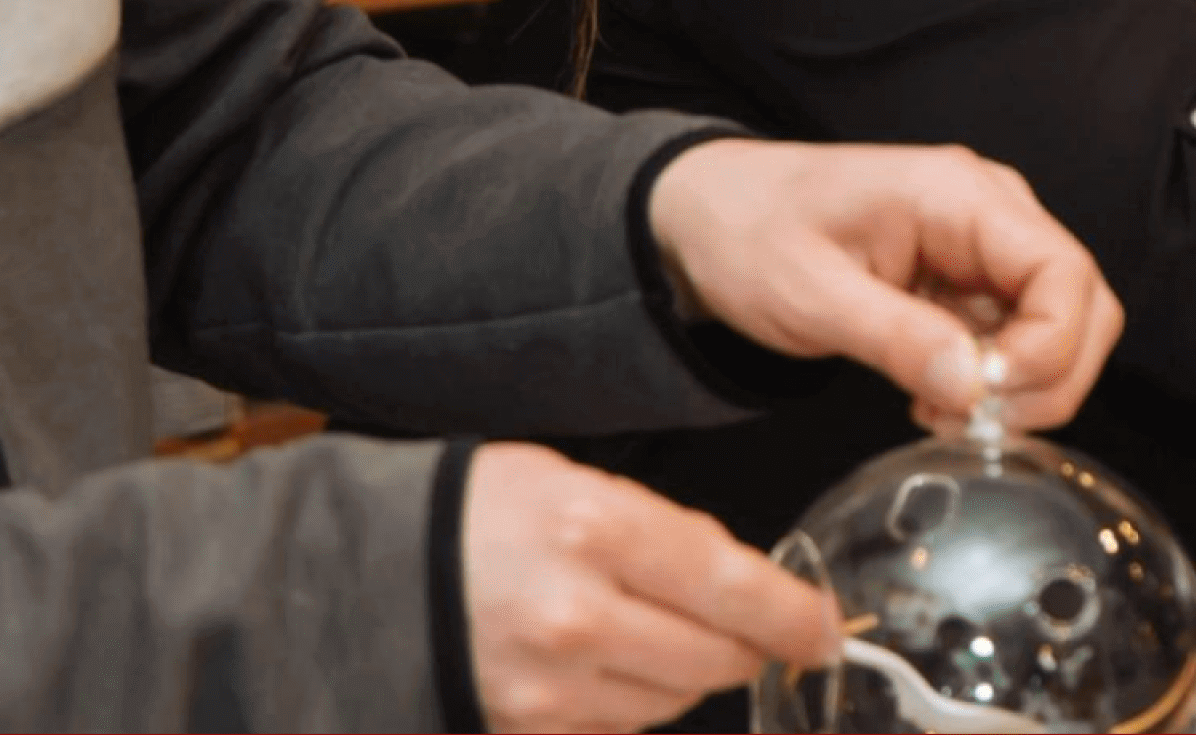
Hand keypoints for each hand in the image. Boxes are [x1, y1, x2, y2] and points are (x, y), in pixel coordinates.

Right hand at [461, 443, 834, 733]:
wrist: (369, 571)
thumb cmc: (482, 513)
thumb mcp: (578, 485)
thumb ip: (668, 536)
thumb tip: (752, 591)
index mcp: (596, 529)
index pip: (733, 586)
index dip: (794, 616)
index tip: (825, 630)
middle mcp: (577, 616)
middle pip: (715, 656)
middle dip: (747, 646)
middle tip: (753, 629)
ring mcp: (551, 686)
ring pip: (676, 700)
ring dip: (690, 674)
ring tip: (655, 631)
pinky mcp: (530, 730)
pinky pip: (623, 729)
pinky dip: (638, 703)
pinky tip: (612, 666)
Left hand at [646, 139, 1124, 429]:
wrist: (711, 216)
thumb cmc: (750, 234)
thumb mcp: (808, 293)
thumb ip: (895, 337)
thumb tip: (975, 388)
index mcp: (960, 195)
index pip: (1065, 273)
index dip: (1050, 348)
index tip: (988, 399)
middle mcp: (991, 212)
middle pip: (1083, 304)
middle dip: (1048, 378)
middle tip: (974, 421)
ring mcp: (984, 248)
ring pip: (1061, 328)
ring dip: (1022, 388)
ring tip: (940, 411)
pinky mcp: (970, 282)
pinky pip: (1018, 339)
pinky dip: (993, 384)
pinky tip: (933, 398)